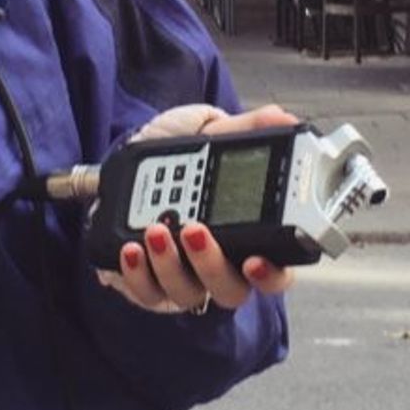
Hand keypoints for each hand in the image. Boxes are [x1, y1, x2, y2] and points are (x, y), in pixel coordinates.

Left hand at [97, 104, 299, 314]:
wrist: (126, 172)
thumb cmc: (175, 161)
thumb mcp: (210, 137)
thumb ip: (246, 129)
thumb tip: (282, 117)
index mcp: (246, 237)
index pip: (274, 271)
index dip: (271, 274)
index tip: (256, 260)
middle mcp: (219, 266)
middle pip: (230, 289)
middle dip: (211, 264)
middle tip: (195, 229)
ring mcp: (185, 280)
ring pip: (188, 292)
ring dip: (171, 264)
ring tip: (156, 229)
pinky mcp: (149, 287)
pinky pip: (148, 293)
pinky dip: (139, 274)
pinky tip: (131, 248)